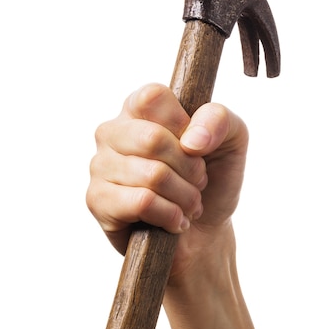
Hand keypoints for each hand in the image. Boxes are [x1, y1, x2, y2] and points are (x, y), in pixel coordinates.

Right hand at [86, 83, 247, 279]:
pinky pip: (142, 202)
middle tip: (198, 182)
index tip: (196, 147)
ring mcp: (100, 165)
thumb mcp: (232, 139)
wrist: (205, 231)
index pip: (153, 96)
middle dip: (191, 168)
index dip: (183, 124)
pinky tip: (173, 221)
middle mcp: (112, 131)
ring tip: (188, 204)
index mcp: (139, 107)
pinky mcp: (97, 200)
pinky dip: (170, 215)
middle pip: (153, 138)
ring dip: (185, 196)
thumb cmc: (214, 178)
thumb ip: (219, 119)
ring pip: (152, 175)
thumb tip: (191, 140)